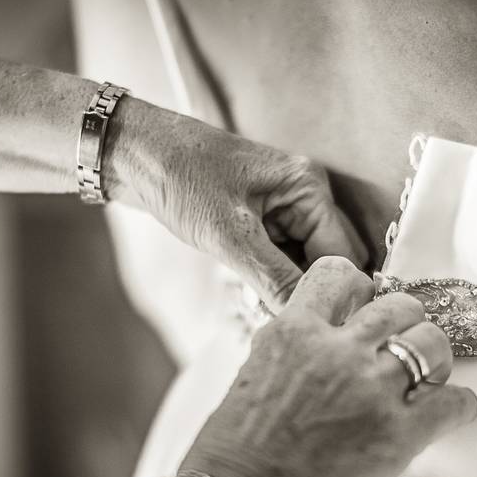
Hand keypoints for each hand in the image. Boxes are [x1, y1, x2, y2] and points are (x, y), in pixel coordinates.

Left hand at [107, 97, 367, 309]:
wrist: (133, 153)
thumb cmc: (180, 178)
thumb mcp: (229, 235)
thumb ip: (274, 277)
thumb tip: (306, 314)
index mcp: (309, 188)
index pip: (342, 255)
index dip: (329, 291)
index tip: (308, 323)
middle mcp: (305, 196)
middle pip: (328, 260)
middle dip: (308, 290)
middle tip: (279, 316)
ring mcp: (283, 207)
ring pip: (304, 262)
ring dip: (287, 286)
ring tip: (259, 306)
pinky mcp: (262, 219)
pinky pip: (282, 256)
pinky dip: (271, 277)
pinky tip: (251, 294)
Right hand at [180, 257, 476, 476]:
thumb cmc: (232, 456)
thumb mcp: (251, 378)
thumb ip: (290, 353)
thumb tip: (313, 349)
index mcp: (292, 332)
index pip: (338, 275)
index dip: (359, 292)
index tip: (364, 311)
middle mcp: (334, 349)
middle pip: (398, 306)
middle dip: (405, 325)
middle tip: (401, 350)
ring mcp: (369, 388)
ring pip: (432, 342)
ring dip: (434, 360)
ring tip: (427, 381)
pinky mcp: (397, 433)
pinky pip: (454, 403)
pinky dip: (458, 408)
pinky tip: (448, 416)